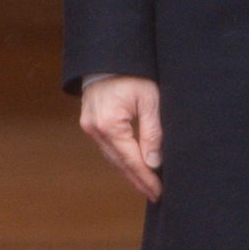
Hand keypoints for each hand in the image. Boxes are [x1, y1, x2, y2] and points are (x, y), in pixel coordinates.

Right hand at [78, 75, 162, 201]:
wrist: (108, 55)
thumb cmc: (132, 73)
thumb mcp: (150, 100)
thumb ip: (152, 132)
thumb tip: (153, 163)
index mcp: (109, 124)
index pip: (131, 159)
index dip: (146, 178)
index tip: (158, 192)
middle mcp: (95, 129)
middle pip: (119, 163)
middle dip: (138, 180)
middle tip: (155, 195)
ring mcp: (90, 126)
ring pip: (112, 157)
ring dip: (129, 172)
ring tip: (147, 185)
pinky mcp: (90, 123)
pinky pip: (107, 147)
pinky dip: (121, 159)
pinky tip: (133, 166)